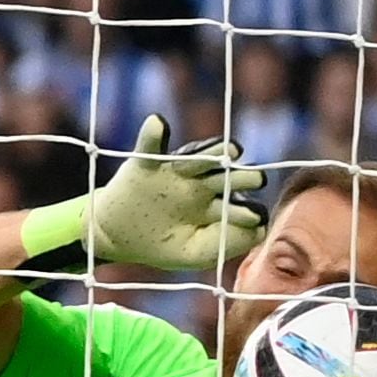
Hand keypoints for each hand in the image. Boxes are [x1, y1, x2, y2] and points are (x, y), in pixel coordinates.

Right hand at [71, 115, 267, 273]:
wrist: (116, 237)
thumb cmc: (162, 245)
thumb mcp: (197, 253)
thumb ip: (228, 243)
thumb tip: (260, 226)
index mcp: (216, 203)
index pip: (239, 200)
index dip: (248, 208)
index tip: (251, 216)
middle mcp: (201, 183)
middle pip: (227, 174)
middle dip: (242, 176)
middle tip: (255, 180)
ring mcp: (174, 172)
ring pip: (198, 158)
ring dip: (215, 153)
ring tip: (232, 150)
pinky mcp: (145, 165)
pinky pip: (149, 146)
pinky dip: (152, 135)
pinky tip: (158, 124)